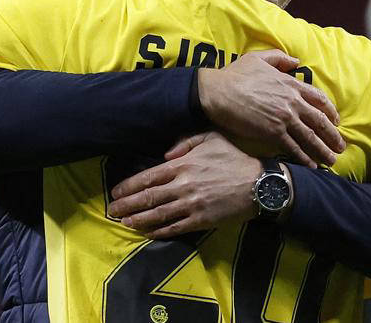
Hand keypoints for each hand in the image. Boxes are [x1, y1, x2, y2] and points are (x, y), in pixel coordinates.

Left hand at [107, 132, 261, 238]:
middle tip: (111, 211)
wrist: (259, 184)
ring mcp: (192, 204)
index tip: (116, 192)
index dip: (129, 186)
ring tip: (124, 223)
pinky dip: (159, 231)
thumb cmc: (235, 158)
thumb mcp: (212, 138)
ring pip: (158, 214)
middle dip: (127, 205)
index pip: (149, 176)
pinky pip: (175, 228)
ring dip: (139, 219)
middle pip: (148, 197)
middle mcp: (183, 185)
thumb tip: (166, 153)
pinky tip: (148, 233)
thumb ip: (186, 141)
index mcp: (183, 164)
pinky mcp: (201, 220)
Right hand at [198, 49, 343, 167]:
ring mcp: (284, 118)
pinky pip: (293, 147)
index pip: (318, 99)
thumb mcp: (258, 58)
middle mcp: (292, 102)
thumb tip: (295, 61)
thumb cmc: (234, 75)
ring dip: (323, 150)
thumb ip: (279, 58)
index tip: (336, 121)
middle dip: (333, 135)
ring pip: (310, 137)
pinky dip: (304, 157)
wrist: (217, 92)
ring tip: (332, 160)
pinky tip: (311, 165)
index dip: (330, 111)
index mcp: (290, 84)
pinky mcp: (272, 133)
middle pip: (320, 121)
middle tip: (341, 146)